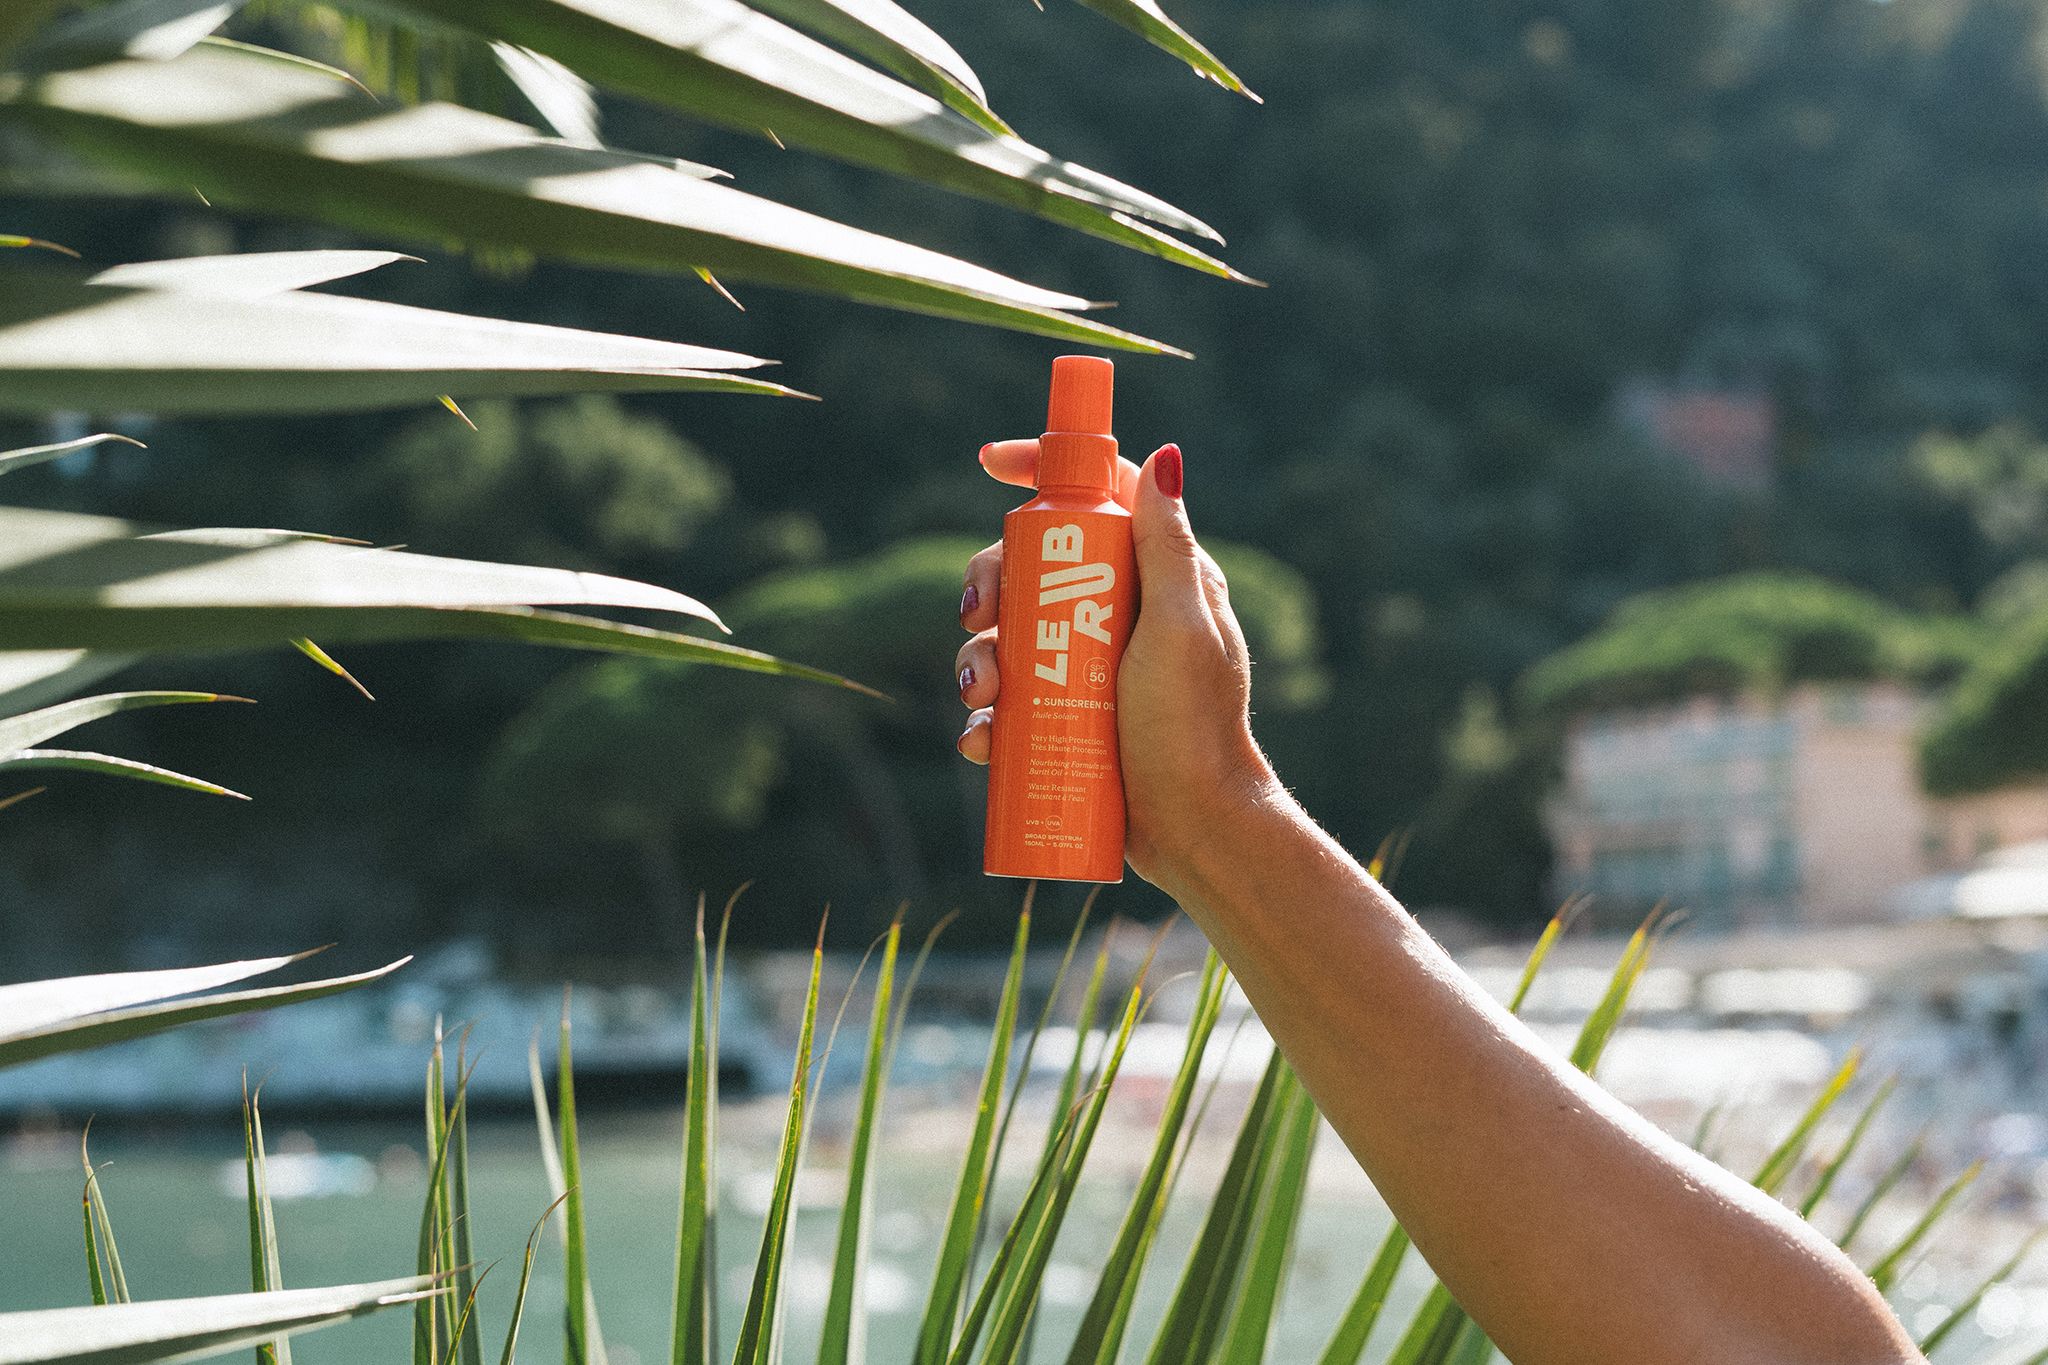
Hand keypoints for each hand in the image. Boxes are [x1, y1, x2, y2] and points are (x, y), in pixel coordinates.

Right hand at [955, 440, 1273, 893]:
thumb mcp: (1181, 628)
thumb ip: (1168, 548)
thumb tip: (1167, 456)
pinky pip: (1004, 705)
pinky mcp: (1060, 720)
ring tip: (979, 695)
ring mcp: (1083, 669)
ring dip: (974, 658)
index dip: (1042, 472)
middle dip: (989, 583)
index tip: (991, 463)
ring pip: (1005, 637)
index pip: (1095, 500)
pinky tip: (979, 740)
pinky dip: (981, 719)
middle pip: (1031, 568)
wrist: (1191, 825)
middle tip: (976, 613)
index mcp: (1153, 578)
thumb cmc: (1194, 725)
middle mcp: (1116, 615)